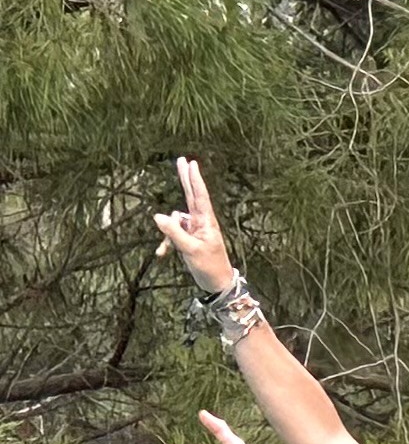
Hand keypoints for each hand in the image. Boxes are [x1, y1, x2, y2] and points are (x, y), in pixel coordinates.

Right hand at [151, 157, 236, 292]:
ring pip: (174, 221)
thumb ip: (174, 232)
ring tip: (166, 250)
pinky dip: (166, 242)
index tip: (191, 163)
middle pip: (190, 196)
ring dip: (167, 234)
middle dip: (185, 179)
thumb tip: (158, 215)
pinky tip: (162, 254)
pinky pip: (172, 234)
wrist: (216, 284)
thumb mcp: (190, 250)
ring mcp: (194, 229)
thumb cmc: (209, 267)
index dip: (194, 179)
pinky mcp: (188, 237)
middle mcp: (200, 222)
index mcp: (206, 222)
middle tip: (181, 159)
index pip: (199, 196)